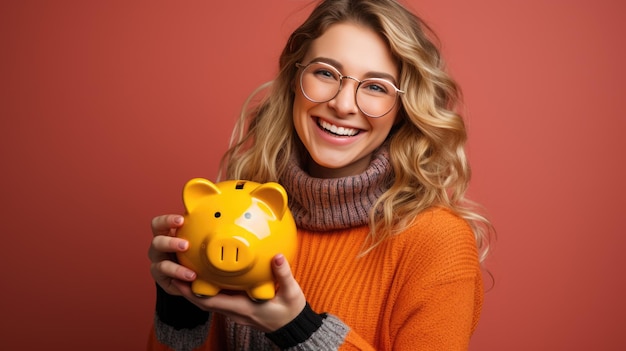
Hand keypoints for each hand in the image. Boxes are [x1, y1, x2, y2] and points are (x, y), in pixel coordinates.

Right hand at [148, 214, 196, 295]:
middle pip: (157, 242)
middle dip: (170, 243)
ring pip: (161, 266)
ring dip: (177, 269)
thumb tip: (221, 218)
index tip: (181, 220)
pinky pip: (169, 283)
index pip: (159, 224)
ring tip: (191, 274)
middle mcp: (159, 249)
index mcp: (165, 234)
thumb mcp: (194, 237)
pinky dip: (181, 284)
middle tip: (185, 245)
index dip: (167, 221)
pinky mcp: (162, 280)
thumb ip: (199, 230)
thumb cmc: (190, 249)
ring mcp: (159, 265)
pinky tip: (190, 285)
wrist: (189, 271)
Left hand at [172, 254, 306, 332]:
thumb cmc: (290, 312)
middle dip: (187, 288)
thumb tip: (277, 257)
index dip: (193, 292)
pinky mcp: (238, 308)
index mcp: (243, 308)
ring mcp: (235, 311)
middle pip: (203, 302)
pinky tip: (208, 275)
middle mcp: (235, 311)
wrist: (293, 326)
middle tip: (175, 270)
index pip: (211, 302)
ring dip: (195, 289)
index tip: (181, 278)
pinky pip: (218, 299)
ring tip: (187, 270)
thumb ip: (283, 275)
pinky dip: (209, 289)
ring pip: (209, 301)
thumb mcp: (291, 293)